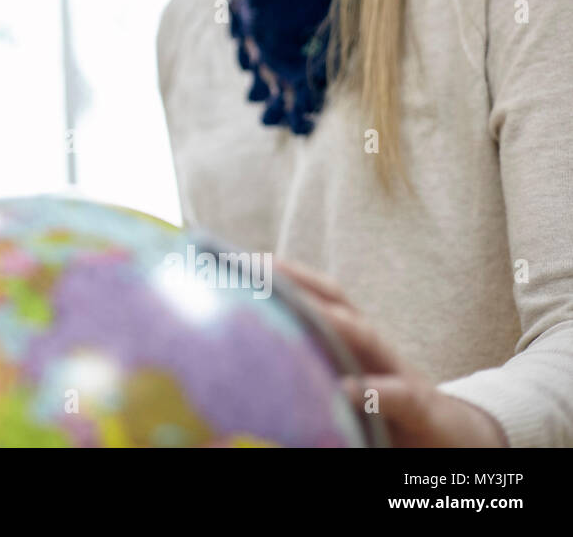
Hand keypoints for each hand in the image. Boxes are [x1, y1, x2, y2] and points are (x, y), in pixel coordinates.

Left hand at [274, 256, 508, 446]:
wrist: (456, 438)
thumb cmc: (386, 411)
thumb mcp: (344, 385)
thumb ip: (311, 368)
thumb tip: (256, 363)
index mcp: (352, 341)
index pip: (317, 297)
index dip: (284, 276)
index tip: (242, 260)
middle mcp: (372, 347)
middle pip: (336, 302)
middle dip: (300, 281)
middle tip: (260, 266)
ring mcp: (397, 372)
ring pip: (366, 336)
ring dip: (336, 321)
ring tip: (303, 308)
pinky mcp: (419, 406)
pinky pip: (396, 395)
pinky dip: (374, 390)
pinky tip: (348, 389)